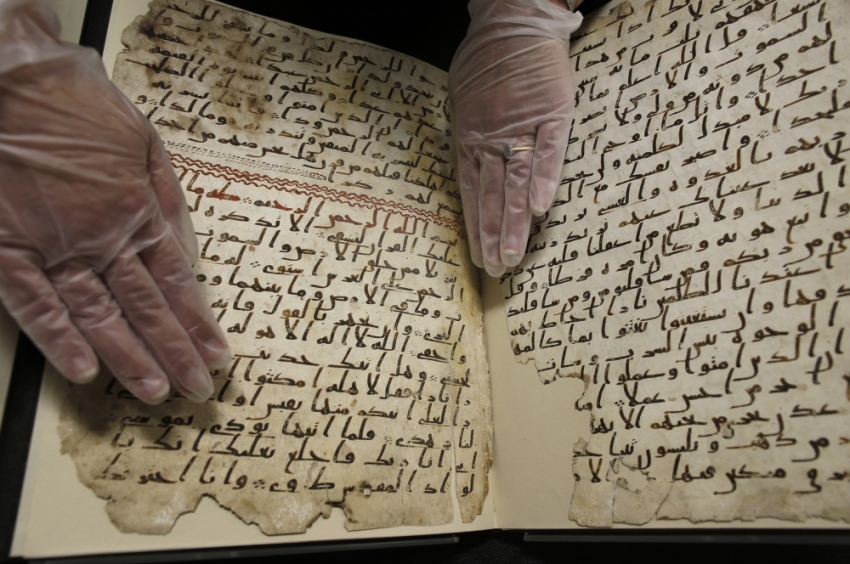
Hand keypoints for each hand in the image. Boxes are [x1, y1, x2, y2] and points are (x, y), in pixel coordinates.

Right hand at [0, 0, 229, 402]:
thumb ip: (169, 202)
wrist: (14, 79)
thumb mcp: (147, 146)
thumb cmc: (82, 106)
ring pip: (99, 316)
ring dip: (130, 358)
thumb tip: (188, 251)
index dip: (198, 322)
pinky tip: (85, 372)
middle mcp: (102, 239)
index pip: (178, 283)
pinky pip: (35, 305)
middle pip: (147, 308)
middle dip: (175, 352)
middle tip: (196, 389)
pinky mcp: (8, 250)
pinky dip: (59, 340)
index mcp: (138, 214)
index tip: (217, 353)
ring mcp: (54, 248)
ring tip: (155, 392)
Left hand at [449, 0, 581, 275]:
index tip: (477, 256)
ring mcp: (523, 127)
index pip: (473, 192)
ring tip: (514, 254)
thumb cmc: (486, 62)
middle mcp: (494, 139)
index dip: (476, 226)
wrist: (515, 23)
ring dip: (515, 221)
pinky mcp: (552, 113)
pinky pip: (550, 151)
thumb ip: (467, 136)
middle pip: (494, 196)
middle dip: (494, 235)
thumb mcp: (462, 100)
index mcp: (471, 138)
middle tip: (496, 269)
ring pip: (518, 182)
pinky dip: (545, 178)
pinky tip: (542, 209)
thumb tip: (466, 169)